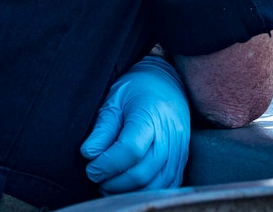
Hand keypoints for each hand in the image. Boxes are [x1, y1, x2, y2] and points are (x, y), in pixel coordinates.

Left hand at [80, 55, 190, 193]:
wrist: (166, 81)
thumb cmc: (137, 89)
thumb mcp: (113, 101)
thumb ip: (102, 128)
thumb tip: (89, 154)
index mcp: (151, 114)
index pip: (130, 150)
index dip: (106, 164)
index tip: (91, 167)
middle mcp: (170, 133)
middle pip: (143, 171)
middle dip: (114, 182)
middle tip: (98, 177)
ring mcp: (180, 147)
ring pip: (157, 183)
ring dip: (130, 191)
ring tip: (111, 184)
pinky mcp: (183, 157)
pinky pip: (170, 184)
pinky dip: (149, 191)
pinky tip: (132, 186)